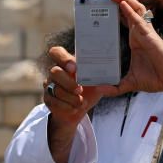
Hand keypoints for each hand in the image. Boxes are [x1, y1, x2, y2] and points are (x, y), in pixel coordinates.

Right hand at [44, 46, 110, 162]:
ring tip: (81, 102)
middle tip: (80, 90)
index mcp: (68, 63)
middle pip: (55, 71)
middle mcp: (56, 72)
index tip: (74, 67)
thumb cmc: (89, 91)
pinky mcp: (48, 99)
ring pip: (56, 89)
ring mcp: (50, 85)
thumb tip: (115, 84)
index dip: (63, 58)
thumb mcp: (99, 85)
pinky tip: (74, 108)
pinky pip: (54, 102)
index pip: (57, 52)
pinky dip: (67, 106)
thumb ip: (107, 83)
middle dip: (69, 82)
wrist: (78, 109)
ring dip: (71, 98)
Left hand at [103, 0, 162, 96]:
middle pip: (130, 8)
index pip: (127, 17)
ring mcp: (146, 33)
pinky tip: (122, 3)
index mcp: (135, 39)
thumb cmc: (156, 78)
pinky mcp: (150, 36)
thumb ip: (115, 87)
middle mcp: (140, 32)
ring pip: (134, 9)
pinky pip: (139, 20)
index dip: (121, 6)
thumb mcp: (131, 83)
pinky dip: (130, 11)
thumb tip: (100, 90)